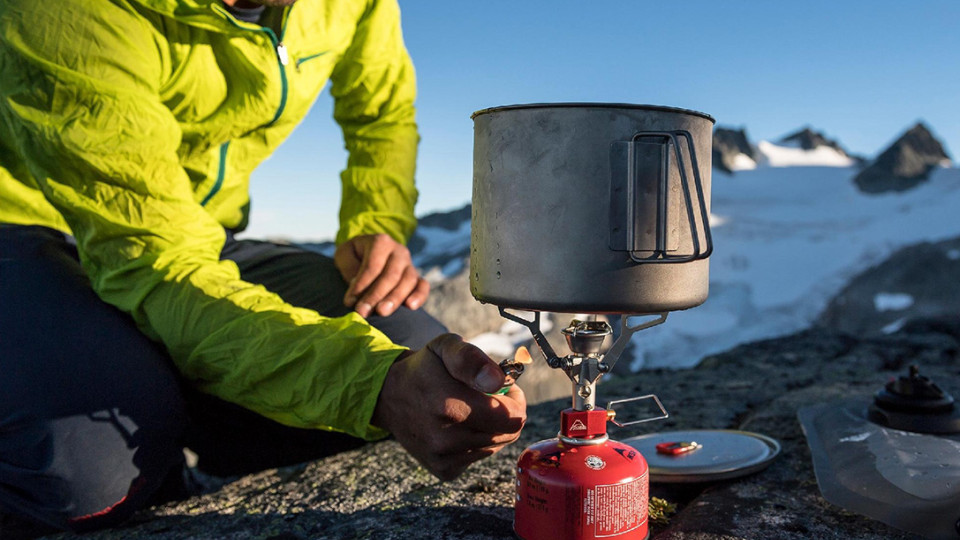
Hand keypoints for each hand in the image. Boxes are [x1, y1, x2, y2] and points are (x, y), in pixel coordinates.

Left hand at [334, 234, 429, 317]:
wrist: (369, 253)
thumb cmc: (354, 255)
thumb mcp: (344, 254)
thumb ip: (349, 268)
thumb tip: (357, 286)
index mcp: (380, 242)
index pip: (372, 266)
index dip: (361, 285)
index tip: (349, 302)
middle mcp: (399, 251)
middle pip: (391, 275)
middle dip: (376, 295)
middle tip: (363, 312)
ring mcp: (410, 264)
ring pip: (408, 281)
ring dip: (395, 299)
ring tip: (382, 313)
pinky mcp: (417, 277)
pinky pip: (423, 286)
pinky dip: (419, 296)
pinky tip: (410, 307)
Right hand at [372, 334, 526, 480]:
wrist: (388, 396)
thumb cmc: (424, 368)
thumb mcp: (445, 347)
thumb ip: (472, 359)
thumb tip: (497, 381)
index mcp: (450, 406)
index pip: (512, 417)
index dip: (516, 399)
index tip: (504, 387)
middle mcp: (447, 438)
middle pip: (508, 433)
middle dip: (505, 412)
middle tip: (486, 396)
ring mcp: (445, 458)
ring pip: (496, 445)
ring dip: (491, 427)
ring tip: (469, 408)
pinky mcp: (444, 470)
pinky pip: (480, 457)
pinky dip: (477, 442)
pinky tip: (458, 426)